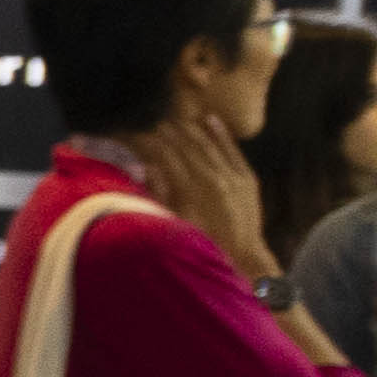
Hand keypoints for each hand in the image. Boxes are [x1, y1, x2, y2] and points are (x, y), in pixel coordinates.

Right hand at [156, 101, 279, 279]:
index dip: (144, 142)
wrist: (244, 257)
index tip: (129, 135)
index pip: (163, 155)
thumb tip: (145, 167)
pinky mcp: (247, 178)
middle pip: (183, 145)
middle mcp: (213, 177)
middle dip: (162, 132)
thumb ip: (159, 194)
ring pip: (206, 143)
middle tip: (146, 123)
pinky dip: (220, 133)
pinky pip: (232, 149)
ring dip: (186, 129)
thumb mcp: (174, 224)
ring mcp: (233, 176)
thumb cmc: (202, 244)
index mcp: (191, 189)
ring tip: (169, 120)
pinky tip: (208, 119)